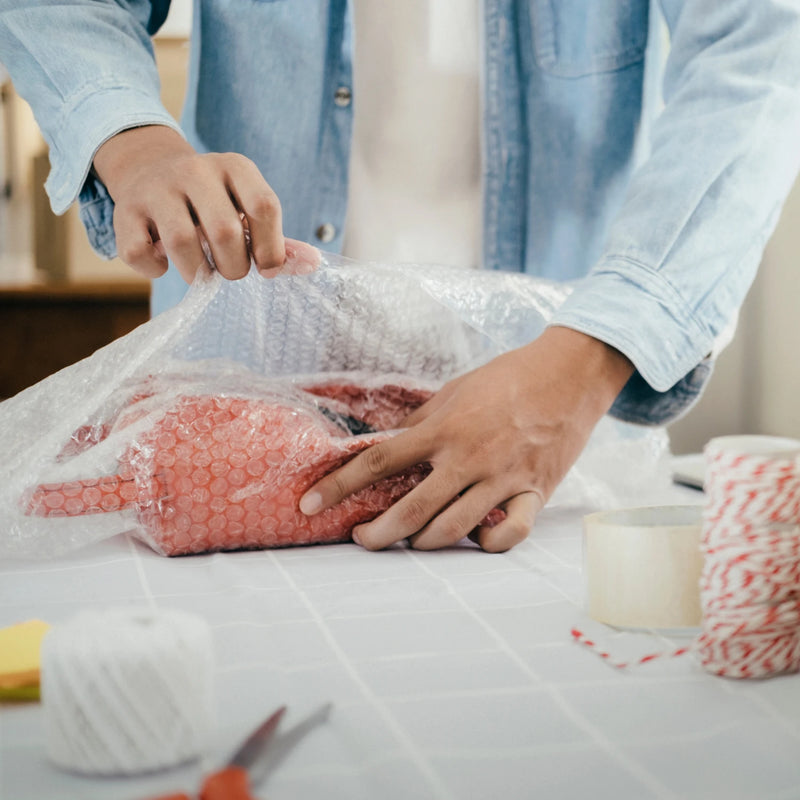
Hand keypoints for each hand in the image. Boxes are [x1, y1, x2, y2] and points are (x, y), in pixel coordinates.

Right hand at [93, 125, 317, 280]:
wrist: (149, 169)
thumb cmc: (213, 202)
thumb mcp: (247, 208)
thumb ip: (279, 240)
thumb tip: (314, 264)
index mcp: (235, 168)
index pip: (264, 207)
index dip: (271, 248)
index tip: (266, 268)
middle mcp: (196, 171)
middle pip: (224, 231)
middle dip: (233, 267)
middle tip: (230, 271)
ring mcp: (158, 188)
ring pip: (181, 242)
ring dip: (197, 272)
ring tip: (201, 273)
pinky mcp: (125, 210)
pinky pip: (140, 253)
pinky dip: (155, 270)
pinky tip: (164, 263)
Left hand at [299, 327, 634, 551]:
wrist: (568, 374)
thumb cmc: (507, 378)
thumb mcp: (455, 390)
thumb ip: (422, 422)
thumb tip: (390, 443)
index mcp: (443, 428)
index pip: (379, 460)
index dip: (339, 484)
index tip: (310, 503)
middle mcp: (468, 457)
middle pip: (410, 509)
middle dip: (376, 533)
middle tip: (360, 538)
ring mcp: (502, 478)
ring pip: (453, 529)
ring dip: (422, 542)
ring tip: (409, 540)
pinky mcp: (535, 492)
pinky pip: (510, 534)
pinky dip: (489, 543)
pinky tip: (476, 538)